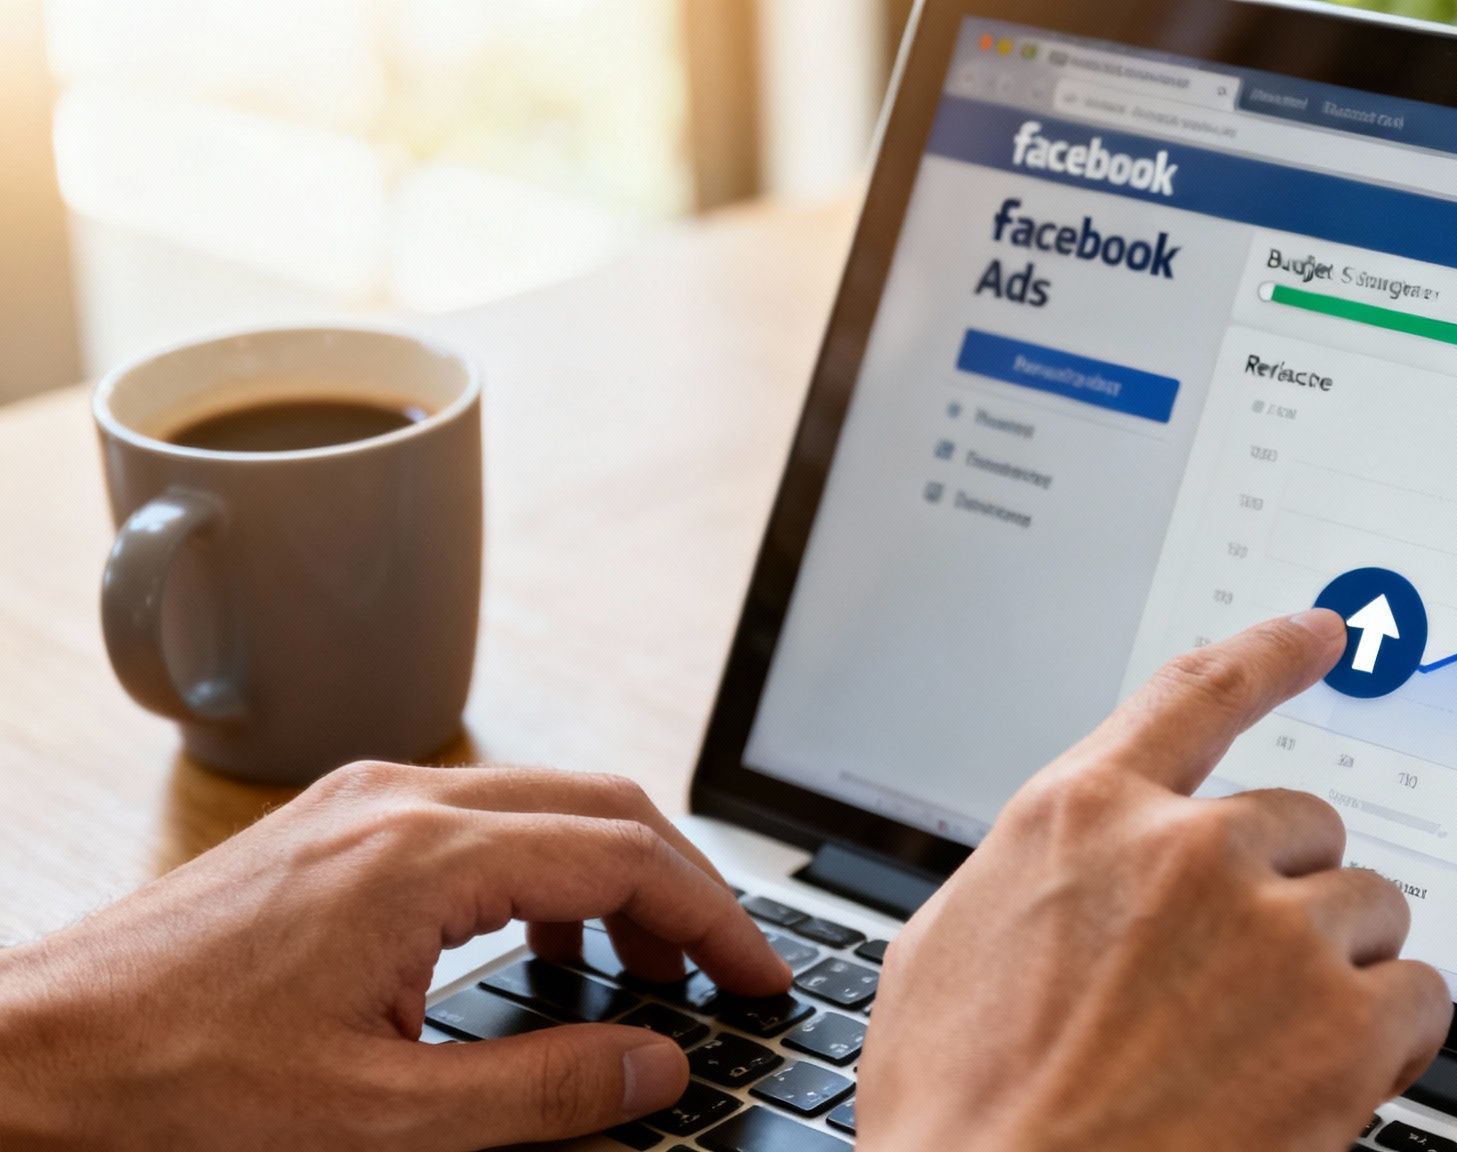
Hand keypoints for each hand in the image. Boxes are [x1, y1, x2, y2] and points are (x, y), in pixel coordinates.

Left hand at [0, 763, 788, 1150]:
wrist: (30, 1056)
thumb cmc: (173, 1086)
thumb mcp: (379, 1118)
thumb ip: (542, 1091)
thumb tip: (656, 1068)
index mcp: (421, 857)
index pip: (627, 853)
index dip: (715, 918)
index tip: (760, 975)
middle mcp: (400, 802)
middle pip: (602, 806)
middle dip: (682, 887)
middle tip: (723, 973)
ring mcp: (364, 801)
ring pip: (546, 803)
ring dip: (616, 874)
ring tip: (644, 967)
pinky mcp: (337, 822)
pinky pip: (483, 816)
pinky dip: (546, 867)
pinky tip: (544, 937)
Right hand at [860, 610, 1452, 1151]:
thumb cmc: (965, 1116)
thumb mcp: (943, 956)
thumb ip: (1031, 877)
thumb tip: (1072, 861)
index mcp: (1083, 818)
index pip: (1198, 695)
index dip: (1272, 651)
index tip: (1324, 630)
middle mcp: (1186, 852)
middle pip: (1302, 825)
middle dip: (1285, 895)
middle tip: (1241, 984)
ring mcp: (1274, 934)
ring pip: (1367, 907)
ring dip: (1337, 967)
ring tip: (1267, 1045)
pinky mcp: (1344, 1026)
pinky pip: (1419, 994)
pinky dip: (1390, 1038)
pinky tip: (1326, 1081)